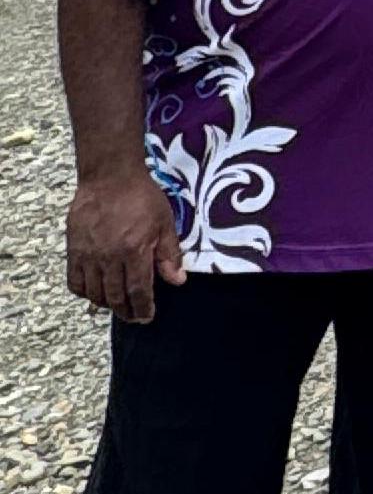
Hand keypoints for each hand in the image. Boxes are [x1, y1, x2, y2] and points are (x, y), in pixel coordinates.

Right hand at [67, 169, 184, 322]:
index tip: (147, 317)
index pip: (138, 291)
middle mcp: (108, 257)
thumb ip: (169, 255)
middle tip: (134, 317)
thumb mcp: (165, 224)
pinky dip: (84, 292)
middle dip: (126, 311)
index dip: (143, 308)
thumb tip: (177, 281)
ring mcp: (88, 254)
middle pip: (114, 296)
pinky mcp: (73, 249)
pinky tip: (95, 292)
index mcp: (134, 251)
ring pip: (94, 292)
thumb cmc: (141, 197)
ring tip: (118, 306)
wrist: (110, 177)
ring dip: (106, 304)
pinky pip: (74, 280)